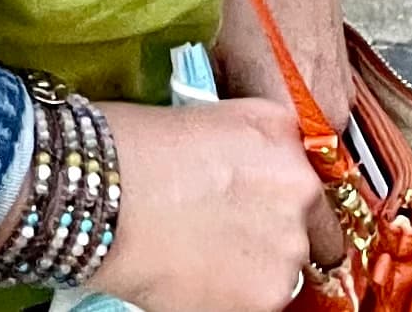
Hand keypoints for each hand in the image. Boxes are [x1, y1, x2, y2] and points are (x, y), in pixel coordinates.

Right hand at [92, 96, 324, 311]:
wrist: (106, 196)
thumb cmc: (134, 148)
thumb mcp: (207, 118)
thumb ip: (250, 147)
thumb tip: (254, 174)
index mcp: (282, 131)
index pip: (305, 173)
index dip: (282, 196)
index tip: (261, 208)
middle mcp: (300, 186)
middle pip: (304, 225)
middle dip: (270, 232)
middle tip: (221, 232)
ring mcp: (289, 244)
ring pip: (284, 268)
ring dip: (255, 266)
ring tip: (202, 254)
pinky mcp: (268, 294)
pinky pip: (262, 301)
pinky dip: (236, 297)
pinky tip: (196, 275)